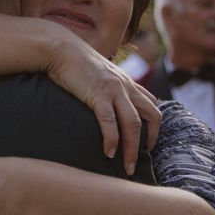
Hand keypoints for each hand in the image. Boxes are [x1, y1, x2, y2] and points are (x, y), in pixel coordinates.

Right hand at [46, 37, 160, 174]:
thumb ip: (106, 85)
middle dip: (151, 139)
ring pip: (133, 123)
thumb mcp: (98, 72)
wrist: (60, 47)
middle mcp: (125, 86)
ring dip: (132, 148)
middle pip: (151, 115)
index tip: (148, 142)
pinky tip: (109, 153)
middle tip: (143, 157)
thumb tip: (104, 100)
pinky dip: (112, 140)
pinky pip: (109, 122)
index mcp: (126, 82)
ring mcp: (113, 90)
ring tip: (128, 166)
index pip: (151, 103)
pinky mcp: (97, 94)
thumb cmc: (74, 61)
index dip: (154, 125)